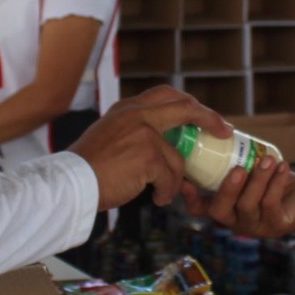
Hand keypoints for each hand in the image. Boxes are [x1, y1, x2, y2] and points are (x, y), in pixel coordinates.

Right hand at [67, 87, 228, 209]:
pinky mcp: (148, 155)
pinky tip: (156, 199)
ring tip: (163, 193)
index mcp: (127, 109)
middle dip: (209, 119)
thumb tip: (161, 145)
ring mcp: (144, 133)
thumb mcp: (108, 137)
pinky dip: (167, 192)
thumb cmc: (87, 169)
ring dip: (175, 179)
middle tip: (224, 132)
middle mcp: (136, 114)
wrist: (71, 184)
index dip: (190, 103)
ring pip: (177, 157)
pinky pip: (171, 177)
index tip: (205, 116)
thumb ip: (133, 132)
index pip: (166, 94)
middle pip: (185, 107)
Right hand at [186, 157, 294, 239]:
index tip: (185, 181)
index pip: (200, 209)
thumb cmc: (276, 180)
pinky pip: (271, 205)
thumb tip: (219, 128)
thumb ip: (235, 160)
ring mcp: (256, 226)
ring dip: (257, 180)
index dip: (189, 199)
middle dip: (227, 189)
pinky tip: (282, 167)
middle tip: (237, 168)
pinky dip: (276, 183)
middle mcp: (237, 221)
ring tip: (267, 160)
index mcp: (226, 208)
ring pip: (248, 206)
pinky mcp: (277, 225)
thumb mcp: (252, 170)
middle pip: (220, 212)